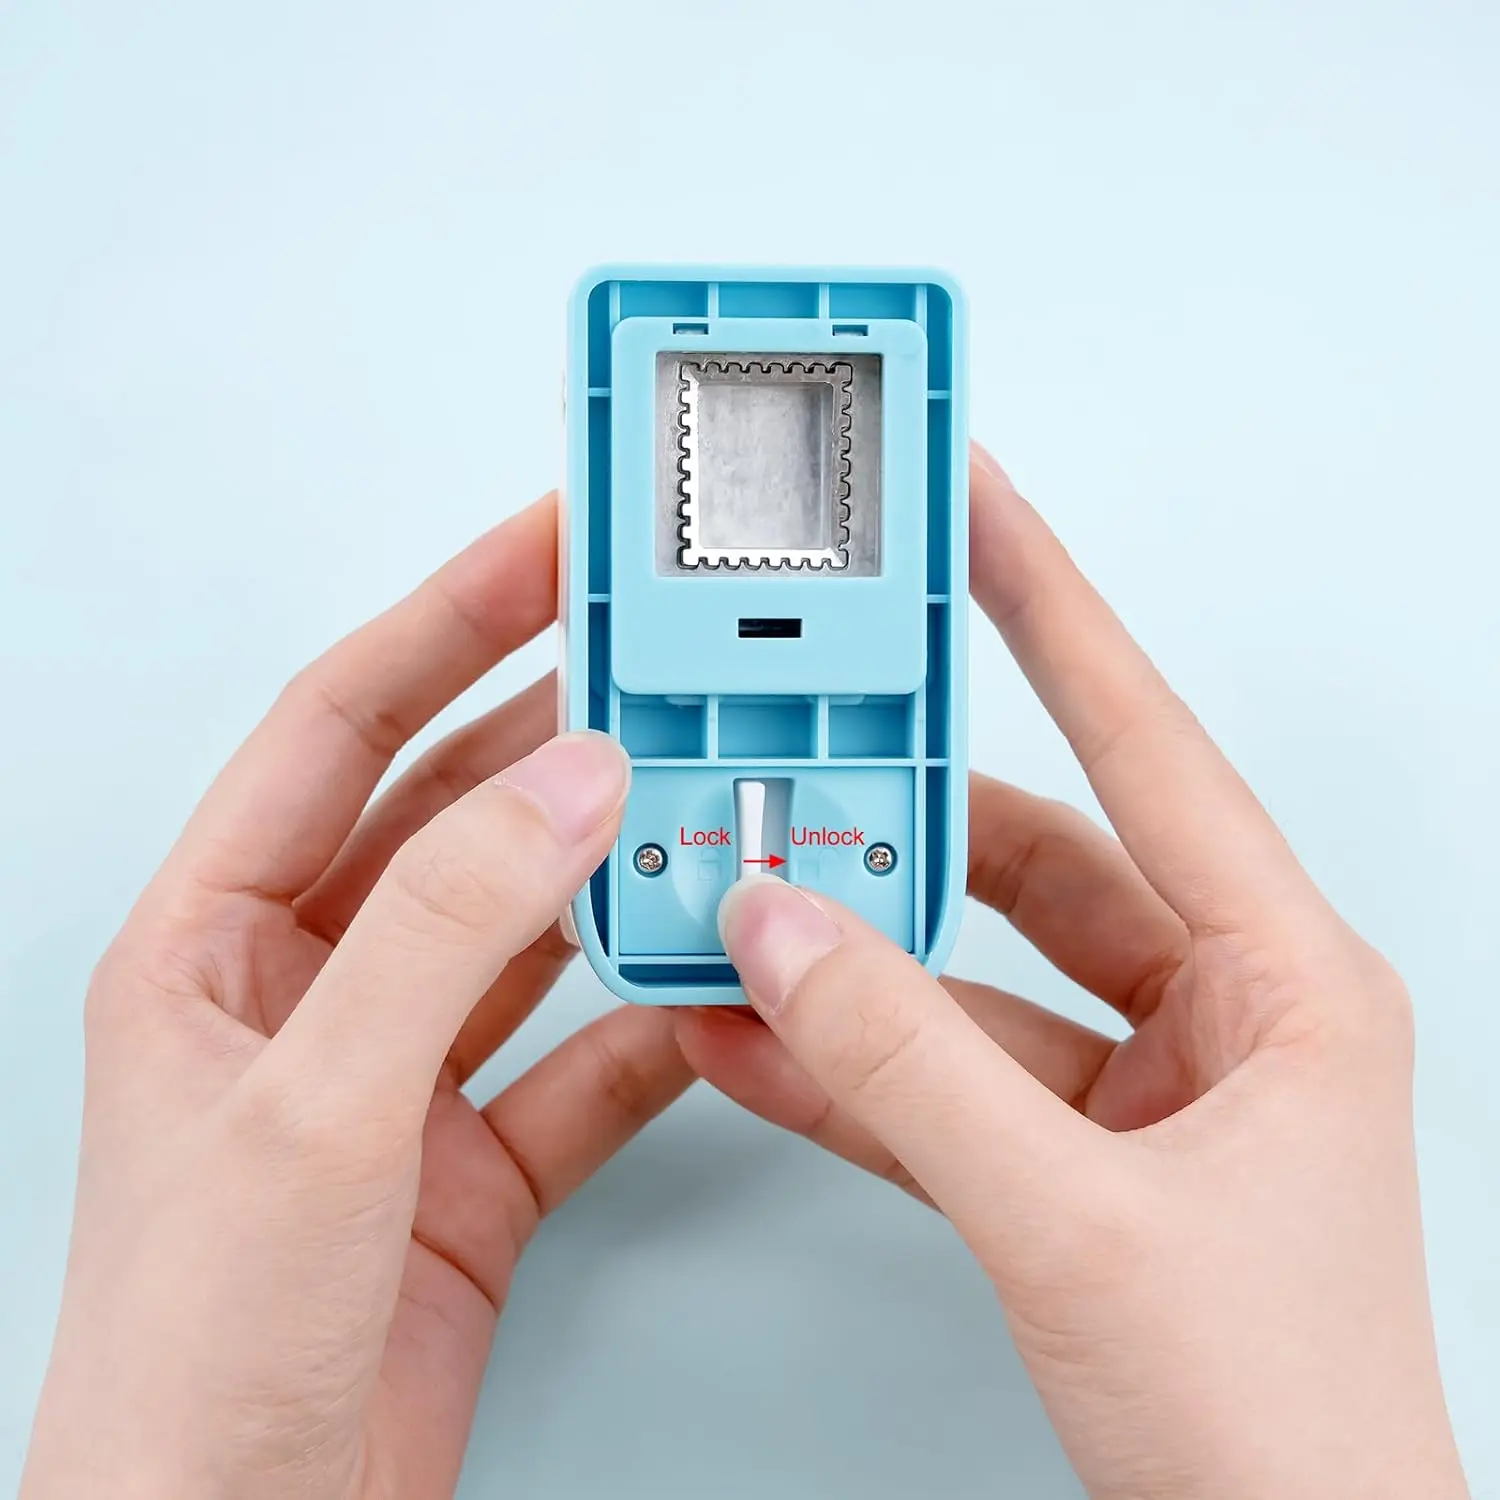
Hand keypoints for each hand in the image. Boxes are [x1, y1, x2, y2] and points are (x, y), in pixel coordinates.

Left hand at [22, 495, 690, 1499]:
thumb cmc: (194, 1356)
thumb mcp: (317, 1105)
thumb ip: (447, 927)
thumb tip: (566, 784)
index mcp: (214, 943)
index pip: (340, 728)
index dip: (443, 622)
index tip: (540, 551)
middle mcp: (308, 990)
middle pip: (446, 812)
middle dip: (549, 733)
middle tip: (650, 662)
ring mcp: (398, 1073)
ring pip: (525, 927)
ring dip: (610, 868)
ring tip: (698, 800)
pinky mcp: (473, 1159)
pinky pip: (582, 1055)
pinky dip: (649, 1016)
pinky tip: (706, 984)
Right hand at [679, 452, 1468, 1499]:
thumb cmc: (1281, 1431)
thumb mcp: (1080, 1224)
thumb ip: (915, 1070)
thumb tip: (789, 939)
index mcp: (1285, 979)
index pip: (1148, 746)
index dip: (1055, 615)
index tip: (981, 517)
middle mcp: (1222, 1010)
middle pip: (1036, 861)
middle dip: (903, 823)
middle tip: (801, 757)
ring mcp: (1147, 1088)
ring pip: (974, 977)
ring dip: (858, 957)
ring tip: (744, 906)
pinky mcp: (1082, 1161)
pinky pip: (950, 1078)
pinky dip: (854, 1061)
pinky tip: (755, 1038)